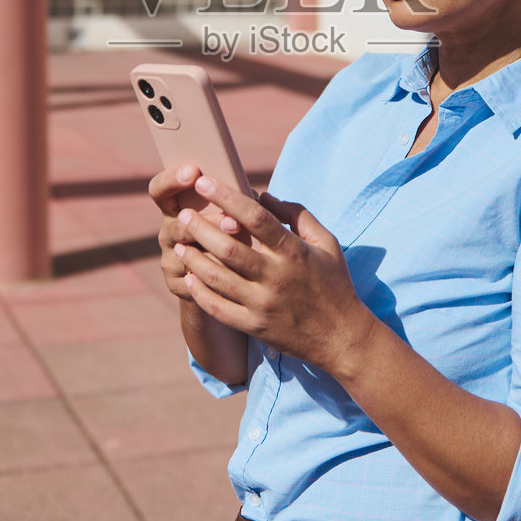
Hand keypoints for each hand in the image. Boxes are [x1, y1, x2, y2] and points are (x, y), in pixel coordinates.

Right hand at [148, 164, 240, 302]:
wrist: (223, 277)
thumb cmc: (231, 231)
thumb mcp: (231, 211)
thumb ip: (234, 200)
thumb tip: (252, 194)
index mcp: (175, 207)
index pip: (160, 189)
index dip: (171, 179)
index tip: (193, 171)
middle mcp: (168, 231)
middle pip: (179, 224)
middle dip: (209, 223)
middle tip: (234, 223)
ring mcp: (169, 258)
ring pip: (189, 255)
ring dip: (218, 252)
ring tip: (242, 253)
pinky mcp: (174, 283)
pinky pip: (194, 281)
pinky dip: (216, 277)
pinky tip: (236, 278)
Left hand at [173, 174, 379, 375]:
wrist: (341, 338)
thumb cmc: (333, 284)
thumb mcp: (326, 243)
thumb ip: (297, 215)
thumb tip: (264, 196)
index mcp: (294, 252)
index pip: (255, 218)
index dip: (227, 197)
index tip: (204, 182)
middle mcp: (276, 277)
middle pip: (228, 247)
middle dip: (200, 228)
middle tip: (182, 215)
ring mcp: (263, 304)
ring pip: (217, 278)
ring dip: (194, 258)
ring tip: (179, 244)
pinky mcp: (254, 326)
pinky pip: (218, 308)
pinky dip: (200, 292)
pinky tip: (190, 277)